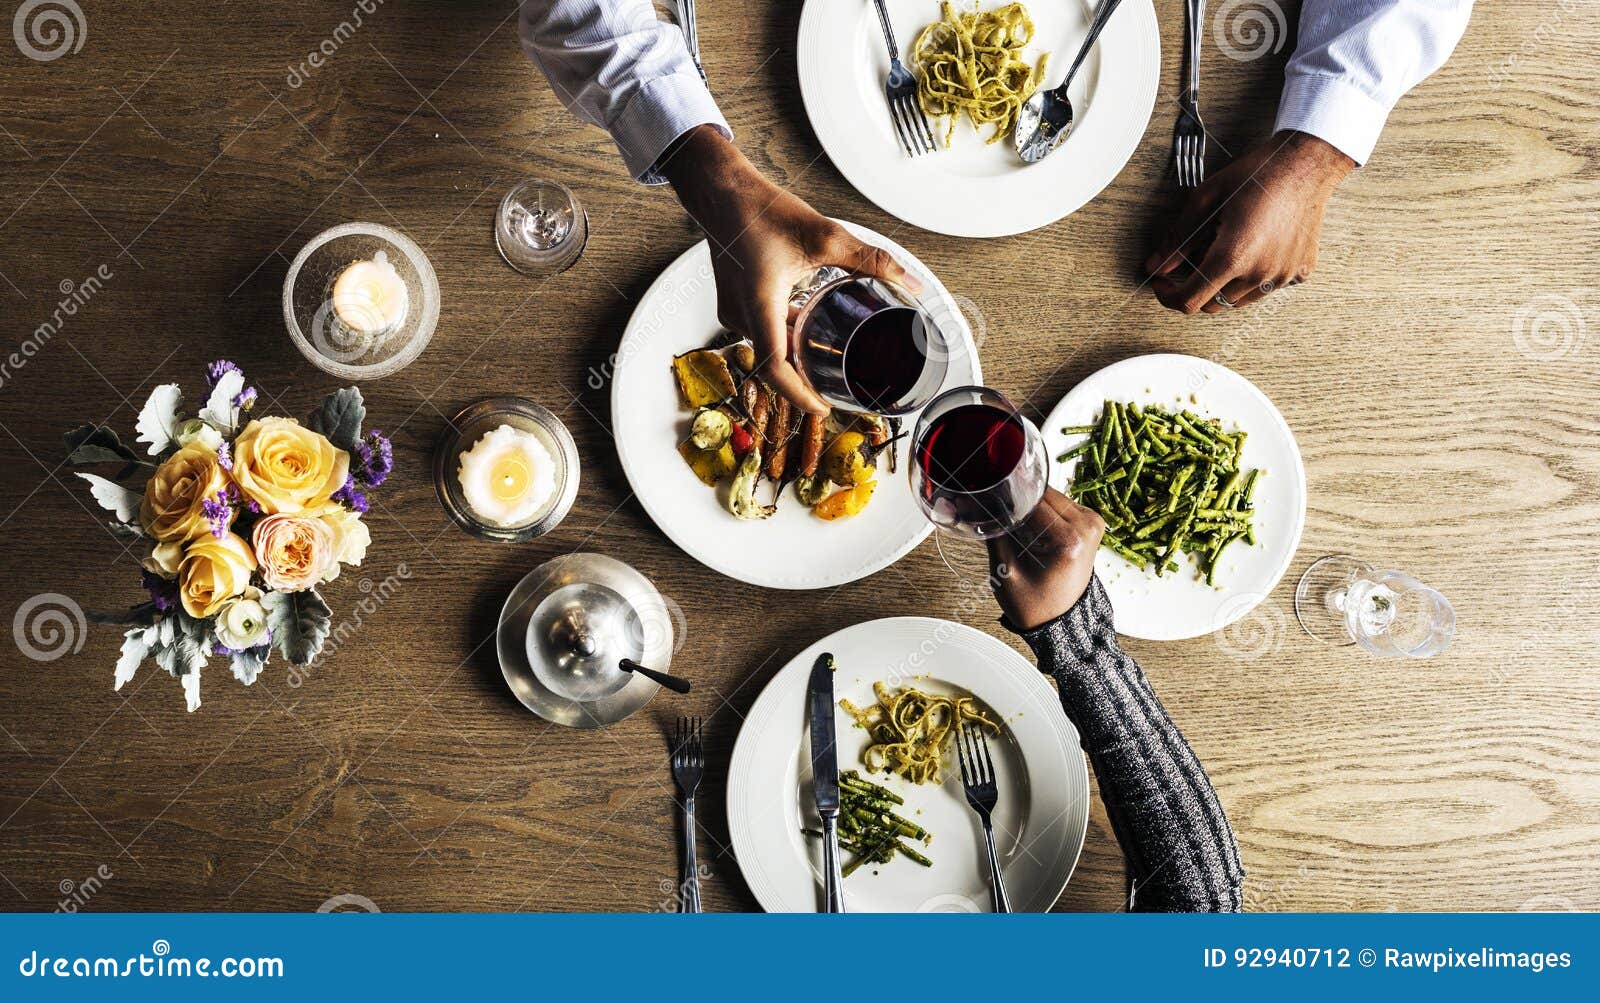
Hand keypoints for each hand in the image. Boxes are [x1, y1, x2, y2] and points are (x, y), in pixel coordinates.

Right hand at [660, 125, 919, 413]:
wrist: (722, 193)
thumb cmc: (761, 211)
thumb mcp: (825, 235)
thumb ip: (870, 260)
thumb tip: (908, 281)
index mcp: (760, 304)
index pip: (775, 367)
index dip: (799, 395)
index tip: (822, 408)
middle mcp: (741, 314)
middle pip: (773, 363)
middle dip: (802, 381)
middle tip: (833, 389)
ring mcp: (733, 310)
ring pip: (766, 348)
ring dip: (793, 357)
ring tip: (824, 363)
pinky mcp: (733, 303)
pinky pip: (760, 331)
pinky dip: (782, 337)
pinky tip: (805, 326)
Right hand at [986, 489, 1104, 630]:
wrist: (1059, 621)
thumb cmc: (1035, 604)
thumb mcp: (1007, 572)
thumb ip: (993, 534)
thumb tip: (976, 504)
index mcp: (1070, 540)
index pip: (1033, 501)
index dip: (1007, 499)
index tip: (990, 501)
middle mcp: (1088, 528)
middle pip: (1044, 494)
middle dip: (1019, 501)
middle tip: (1000, 517)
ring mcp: (1093, 524)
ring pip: (1052, 495)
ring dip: (1031, 506)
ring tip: (1017, 529)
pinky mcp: (1091, 523)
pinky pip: (1061, 503)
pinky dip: (1043, 511)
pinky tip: (1032, 529)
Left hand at [1145, 131, 1354, 314]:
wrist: (1306, 163)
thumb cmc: (1258, 174)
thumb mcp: (1206, 199)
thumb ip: (1177, 238)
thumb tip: (1154, 265)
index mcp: (1233, 256)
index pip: (1189, 301)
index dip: (1168, 296)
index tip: (1163, 284)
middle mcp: (1260, 273)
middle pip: (1212, 304)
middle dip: (1195, 287)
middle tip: (1194, 257)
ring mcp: (1283, 276)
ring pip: (1238, 300)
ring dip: (1224, 284)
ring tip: (1226, 247)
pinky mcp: (1300, 273)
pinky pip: (1266, 288)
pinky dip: (1253, 277)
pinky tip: (1255, 247)